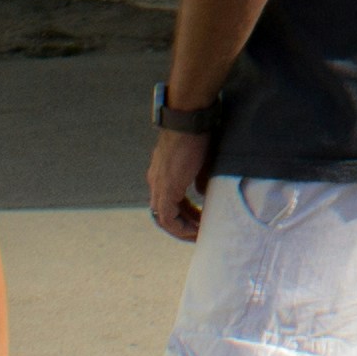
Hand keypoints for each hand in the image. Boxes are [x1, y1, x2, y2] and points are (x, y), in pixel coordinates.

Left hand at [148, 117, 212, 245]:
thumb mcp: (198, 160)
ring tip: (199, 234)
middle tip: (199, 232)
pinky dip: (181, 227)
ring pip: (164, 219)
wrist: (188, 122)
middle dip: (182, 226)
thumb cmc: (196, 134)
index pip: (166, 201)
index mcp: (160, 174)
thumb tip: (201, 192)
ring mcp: (158, 187)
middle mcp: (155, 182)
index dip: (182, 214)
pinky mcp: (166, 190)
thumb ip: (197, 178)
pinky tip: (196, 229)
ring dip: (182, 229)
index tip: (198, 221)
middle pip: (163, 214)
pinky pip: (168, 219)